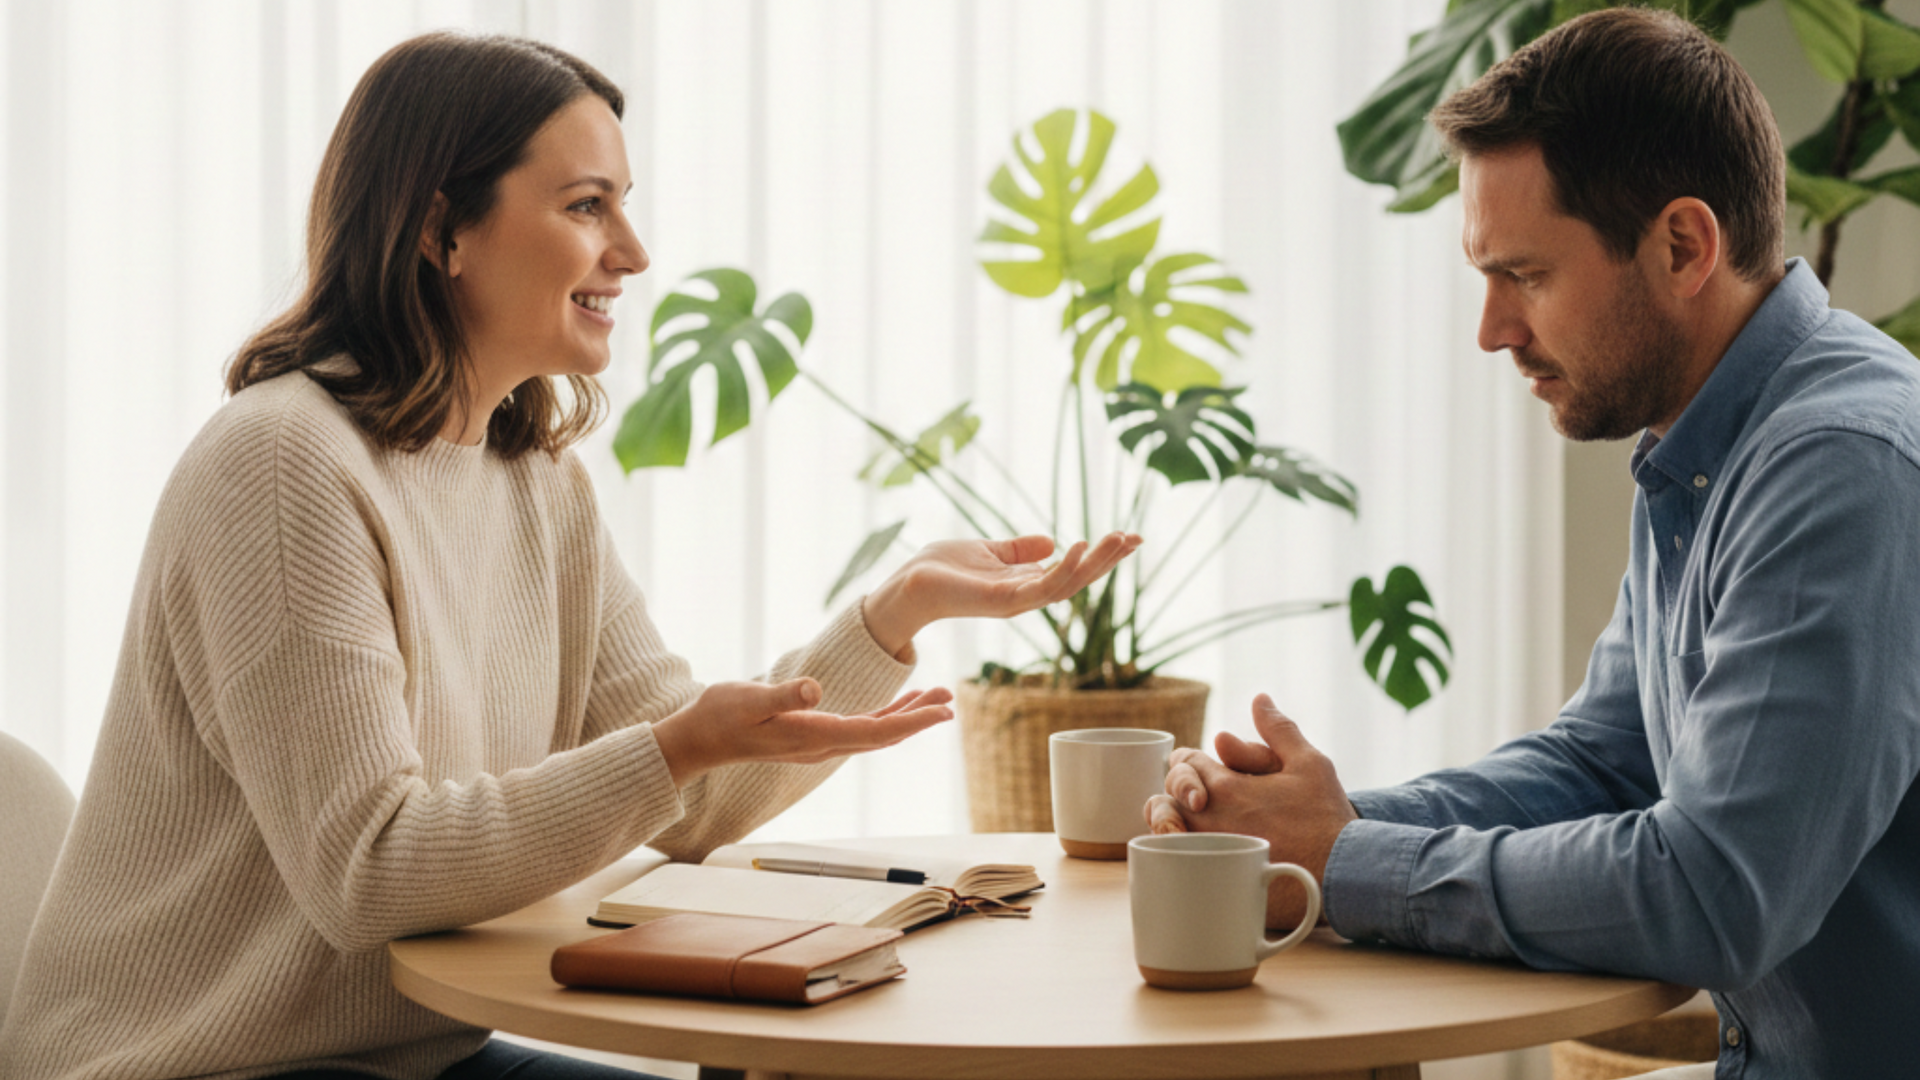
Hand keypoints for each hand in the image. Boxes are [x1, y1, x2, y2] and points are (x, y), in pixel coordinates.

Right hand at [652, 679, 953, 787]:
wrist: (698, 739)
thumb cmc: (719, 715)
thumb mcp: (749, 697)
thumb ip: (784, 694)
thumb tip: (816, 689)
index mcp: (813, 736)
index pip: (874, 731)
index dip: (912, 722)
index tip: (943, 712)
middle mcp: (822, 745)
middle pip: (883, 736)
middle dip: (919, 720)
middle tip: (951, 702)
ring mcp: (819, 743)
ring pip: (875, 733)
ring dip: (907, 716)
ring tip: (937, 698)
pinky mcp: (812, 734)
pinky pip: (860, 728)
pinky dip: (885, 716)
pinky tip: (900, 704)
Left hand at [861, 532, 1142, 655]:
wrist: (908, 584)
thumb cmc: (941, 569)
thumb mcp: (988, 551)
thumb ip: (1018, 550)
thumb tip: (1050, 541)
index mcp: (1025, 584)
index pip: (1071, 570)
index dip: (1099, 556)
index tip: (1128, 538)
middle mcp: (1026, 596)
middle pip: (1078, 580)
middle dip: (1108, 560)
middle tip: (1136, 539)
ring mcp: (1017, 602)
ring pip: (1067, 584)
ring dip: (1094, 562)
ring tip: (1118, 539)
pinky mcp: (1003, 601)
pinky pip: (1041, 587)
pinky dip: (1063, 568)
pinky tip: (1079, 546)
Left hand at [1142, 694, 1356, 929]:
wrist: (1343, 873)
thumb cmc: (1326, 817)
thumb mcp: (1309, 763)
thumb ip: (1278, 730)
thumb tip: (1259, 698)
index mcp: (1226, 785)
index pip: (1183, 762)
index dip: (1190, 764)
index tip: (1201, 774)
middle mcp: (1208, 818)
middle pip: (1166, 796)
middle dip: (1175, 792)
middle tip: (1193, 801)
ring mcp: (1206, 853)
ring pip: (1164, 832)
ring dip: (1171, 825)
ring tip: (1187, 827)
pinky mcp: (1211, 884)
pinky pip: (1172, 866)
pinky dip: (1173, 857)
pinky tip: (1191, 857)